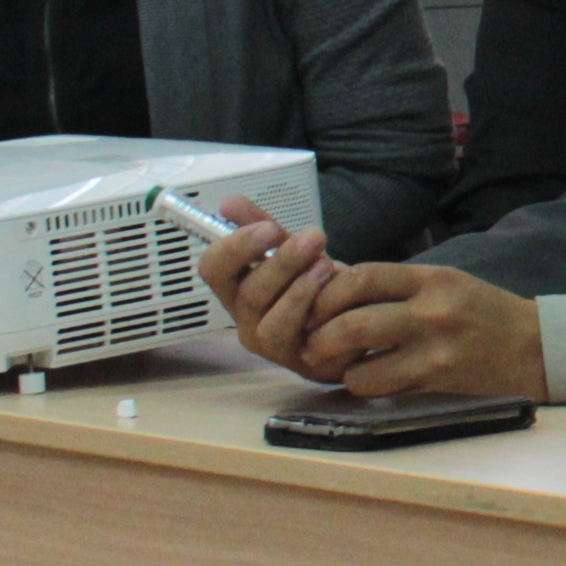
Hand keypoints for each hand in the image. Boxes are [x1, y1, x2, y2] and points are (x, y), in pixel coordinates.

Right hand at [198, 202, 348, 375]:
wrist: (352, 316)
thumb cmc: (310, 283)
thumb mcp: (289, 249)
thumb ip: (262, 225)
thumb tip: (229, 203)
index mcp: (235, 288)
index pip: (214, 269)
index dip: (235, 247)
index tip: (269, 227)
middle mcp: (245, 319)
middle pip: (249, 294)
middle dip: (281, 263)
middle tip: (313, 237)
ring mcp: (271, 345)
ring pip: (272, 323)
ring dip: (300, 291)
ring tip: (326, 265)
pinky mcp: (302, 362)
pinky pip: (306, 342)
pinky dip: (322, 315)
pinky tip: (338, 294)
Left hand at [285, 262, 553, 402]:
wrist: (534, 348)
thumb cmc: (484, 312)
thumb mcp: (446, 283)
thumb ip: (396, 286)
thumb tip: (332, 289)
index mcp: (432, 279)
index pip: (362, 276)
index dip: (327, 292)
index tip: (315, 304)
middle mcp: (432, 311)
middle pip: (351, 322)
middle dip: (320, 335)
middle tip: (312, 341)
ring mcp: (434, 350)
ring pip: (358, 364)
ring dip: (337, 368)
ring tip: (338, 363)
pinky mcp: (436, 381)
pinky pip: (379, 386)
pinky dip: (363, 384)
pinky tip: (369, 377)